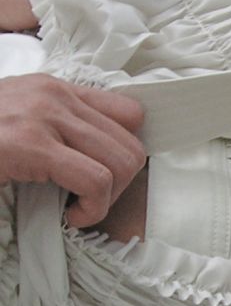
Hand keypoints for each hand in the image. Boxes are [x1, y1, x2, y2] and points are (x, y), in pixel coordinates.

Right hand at [0, 73, 146, 228]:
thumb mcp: (22, 122)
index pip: (131, 115)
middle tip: (89, 201)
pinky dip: (93, 209)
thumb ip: (60, 130)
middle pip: (133, 145)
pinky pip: (96, 181)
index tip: (103, 177)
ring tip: (78, 208)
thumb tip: (105, 159)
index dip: (125, 154)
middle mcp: (56, 96)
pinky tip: (71, 216)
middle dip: (120, 185)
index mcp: (57, 89)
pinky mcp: (32, 145)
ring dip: (107, 199)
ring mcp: (45, 116)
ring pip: (122, 163)